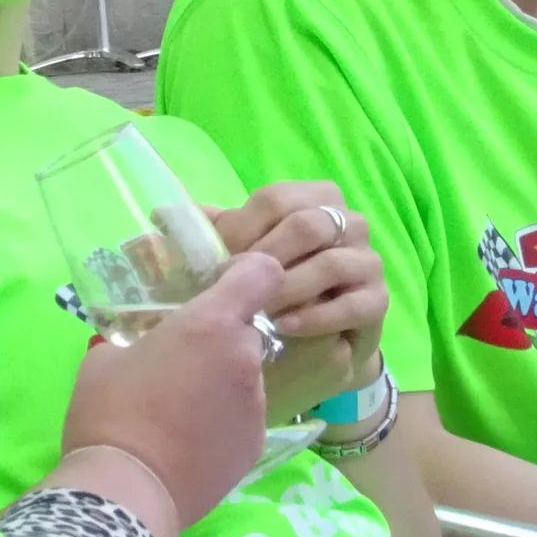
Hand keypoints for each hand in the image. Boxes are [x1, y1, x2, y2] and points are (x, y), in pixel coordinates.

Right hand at [60, 251, 282, 524]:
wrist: (126, 492)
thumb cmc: (109, 413)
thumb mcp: (105, 358)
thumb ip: (136, 337)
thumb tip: (139, 345)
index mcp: (212, 324)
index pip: (263, 272)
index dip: (246, 272)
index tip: (220, 285)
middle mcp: (245, 358)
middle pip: (247, 331)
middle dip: (220, 339)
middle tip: (182, 360)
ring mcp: (255, 404)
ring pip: (245, 375)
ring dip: (222, 381)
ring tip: (181, 408)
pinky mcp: (255, 443)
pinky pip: (243, 415)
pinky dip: (223, 419)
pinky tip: (190, 439)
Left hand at [211, 183, 387, 410]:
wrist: (310, 338)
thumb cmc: (270, 287)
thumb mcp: (235, 257)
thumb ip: (206, 235)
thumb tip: (159, 216)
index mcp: (312, 198)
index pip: (276, 199)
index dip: (243, 228)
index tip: (217, 263)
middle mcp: (347, 221)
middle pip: (309, 225)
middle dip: (265, 258)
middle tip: (234, 288)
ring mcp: (367, 261)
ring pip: (333, 262)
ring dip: (290, 287)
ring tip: (258, 311)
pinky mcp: (378, 301)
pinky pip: (354, 304)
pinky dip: (316, 315)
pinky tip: (285, 327)